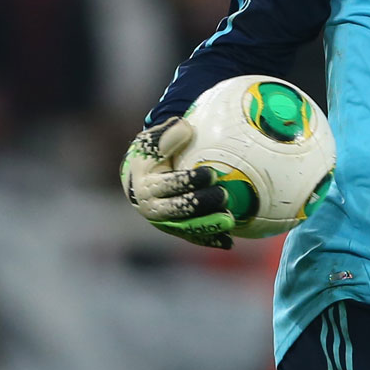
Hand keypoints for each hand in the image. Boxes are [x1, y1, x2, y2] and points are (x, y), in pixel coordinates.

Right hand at [120, 116, 235, 249]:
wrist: (140, 178)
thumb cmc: (152, 155)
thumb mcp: (153, 141)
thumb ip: (167, 135)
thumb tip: (185, 128)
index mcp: (145, 187)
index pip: (168, 185)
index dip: (189, 181)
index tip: (211, 174)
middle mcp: (152, 209)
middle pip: (177, 210)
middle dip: (200, 204)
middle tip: (223, 195)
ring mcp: (164, 223)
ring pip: (186, 228)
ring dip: (208, 226)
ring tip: (229, 220)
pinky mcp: (176, 230)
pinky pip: (193, 237)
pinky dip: (209, 240)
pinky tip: (228, 241)